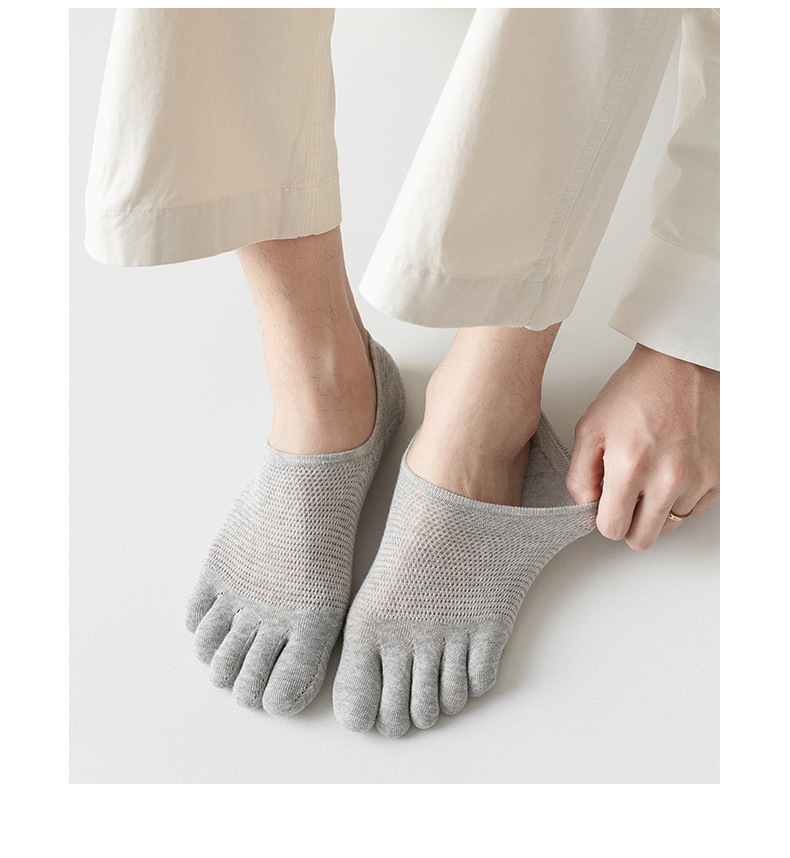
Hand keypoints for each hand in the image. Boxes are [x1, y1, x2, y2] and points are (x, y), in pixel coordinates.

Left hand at [565, 343, 718, 550]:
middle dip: (629, 523)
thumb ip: (580, 475)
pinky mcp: (720, 474)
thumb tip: (588, 506)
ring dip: (657, 507)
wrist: (680, 364)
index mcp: (630, 466)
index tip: (606, 505)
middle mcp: (668, 478)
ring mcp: (698, 478)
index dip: (605, 519)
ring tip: (652, 471)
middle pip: (643, 538)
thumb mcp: (590, 428)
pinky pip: (696, 508)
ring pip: (670, 523)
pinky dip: (682, 497)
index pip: (613, 529)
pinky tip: (672, 469)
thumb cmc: (635, 391)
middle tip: (626, 497)